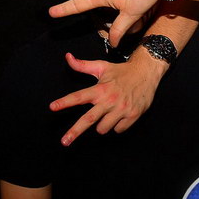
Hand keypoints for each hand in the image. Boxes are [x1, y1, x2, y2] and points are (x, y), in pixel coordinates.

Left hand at [49, 50, 163, 145]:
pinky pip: (118, 130)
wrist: (146, 72)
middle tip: (64, 142)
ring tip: (109, 112)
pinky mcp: (132, 116)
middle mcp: (109, 100)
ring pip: (103, 128)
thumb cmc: (120, 71)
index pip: (79, 96)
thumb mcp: (101, 66)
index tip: (52, 107)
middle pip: (88, 119)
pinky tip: (121, 114)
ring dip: (102, 124)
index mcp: (100, 89)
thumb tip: (67, 57)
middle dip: (74, 132)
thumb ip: (82, 65)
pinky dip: (117, 125)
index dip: (65, 102)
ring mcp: (121, 109)